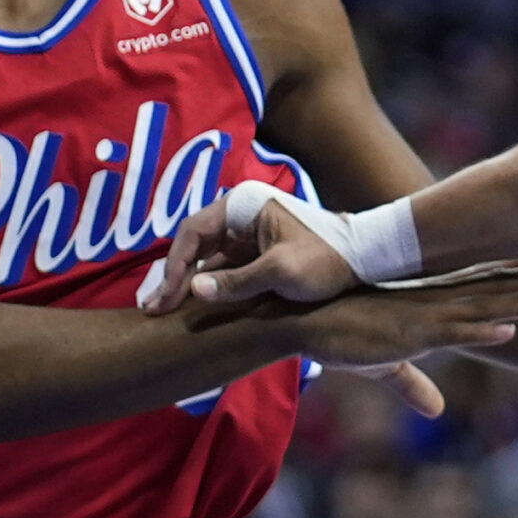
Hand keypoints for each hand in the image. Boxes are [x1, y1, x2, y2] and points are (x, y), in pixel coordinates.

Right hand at [142, 193, 358, 313]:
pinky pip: (223, 268)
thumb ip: (236, 283)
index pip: (193, 233)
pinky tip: (193, 309)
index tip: (165, 298)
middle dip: (173, 277)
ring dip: (187, 284)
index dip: (174, 267)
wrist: (365, 259)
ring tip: (164, 312)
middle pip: (194, 245)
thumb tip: (194, 291)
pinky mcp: (256, 252)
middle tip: (152, 309)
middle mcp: (241, 214)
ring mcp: (248, 233)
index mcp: (244, 206)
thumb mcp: (282, 273)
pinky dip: (208, 287)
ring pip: (206, 259)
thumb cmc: (328, 259)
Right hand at [244, 265, 517, 416]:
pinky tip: (505, 327)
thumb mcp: (384, 367)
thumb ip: (413, 384)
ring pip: (482, 306)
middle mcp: (434, 301)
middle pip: (496, 286)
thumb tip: (436, 410)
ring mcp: (423, 314)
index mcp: (433, 302)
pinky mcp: (407, 332)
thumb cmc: (341, 338)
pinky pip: (450, 331)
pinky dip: (479, 329)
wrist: (302, 322)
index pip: (486, 284)